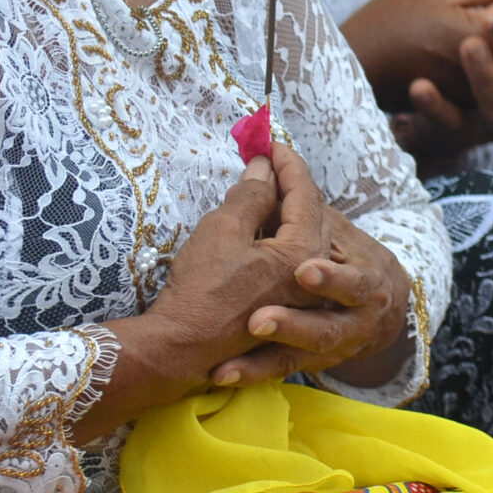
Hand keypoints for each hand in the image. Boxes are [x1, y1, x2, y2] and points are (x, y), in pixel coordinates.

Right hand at [74, 144, 410, 436]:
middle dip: (287, 183)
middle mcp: (311, 274)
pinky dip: (275, 237)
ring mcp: (301, 295)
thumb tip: (265, 169)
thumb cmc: (201, 290)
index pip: (304, 193)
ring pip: (299, 238)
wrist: (182, 350)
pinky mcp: (284, 306)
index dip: (287, 162)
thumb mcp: (223, 230)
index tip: (270, 143)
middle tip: (266, 161)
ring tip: (258, 189)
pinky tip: (257, 226)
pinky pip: (288, 260)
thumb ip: (252, 196)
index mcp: (303, 251)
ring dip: (281, 210)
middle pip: (308, 214)